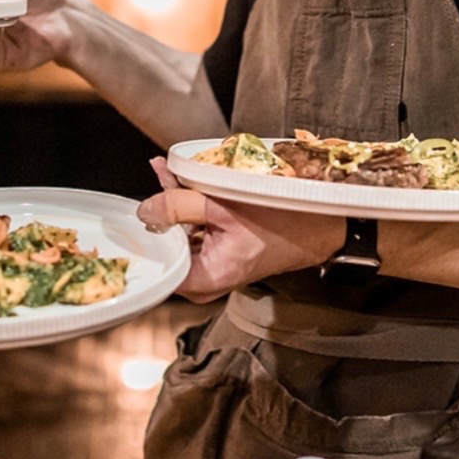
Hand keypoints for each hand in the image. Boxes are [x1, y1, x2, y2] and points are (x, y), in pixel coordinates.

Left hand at [138, 158, 344, 302]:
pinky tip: (183, 185)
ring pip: (178, 236)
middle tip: (164, 178)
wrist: (315, 228)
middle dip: (163, 211)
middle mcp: (203, 283)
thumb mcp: (224, 206)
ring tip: (172, 175)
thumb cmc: (281, 222)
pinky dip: (189, 210)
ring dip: (175, 205)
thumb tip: (146, 210)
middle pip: (165, 246)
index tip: (142, 208)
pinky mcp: (215, 258)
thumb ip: (178, 206)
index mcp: (204, 279)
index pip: (156, 265)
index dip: (147, 233)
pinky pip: (191, 233)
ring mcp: (209, 271)